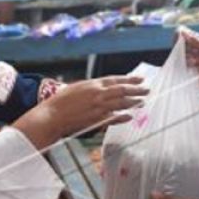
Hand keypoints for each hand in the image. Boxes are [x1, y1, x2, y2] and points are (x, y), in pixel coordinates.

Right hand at [14, 76, 145, 148]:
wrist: (51, 115)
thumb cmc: (60, 102)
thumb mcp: (76, 88)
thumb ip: (90, 88)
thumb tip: (100, 88)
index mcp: (92, 84)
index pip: (115, 80)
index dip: (129, 79)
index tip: (140, 78)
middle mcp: (97, 94)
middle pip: (122, 90)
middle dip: (136, 89)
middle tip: (147, 89)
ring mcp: (98, 107)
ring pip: (120, 103)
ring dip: (133, 102)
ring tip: (142, 101)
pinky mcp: (96, 120)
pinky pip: (113, 118)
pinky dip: (122, 117)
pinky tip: (130, 116)